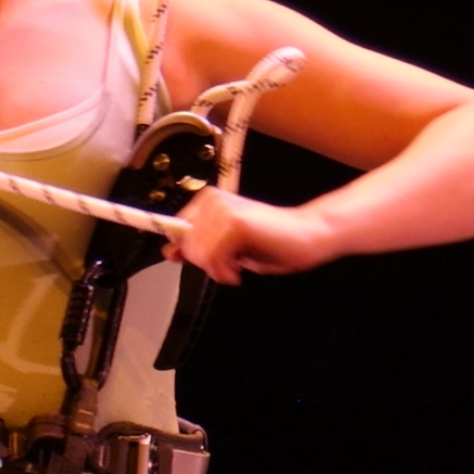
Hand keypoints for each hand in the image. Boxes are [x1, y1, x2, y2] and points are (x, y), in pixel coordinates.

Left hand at [164, 188, 340, 285]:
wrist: (306, 236)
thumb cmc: (271, 242)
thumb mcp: (227, 247)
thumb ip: (199, 247)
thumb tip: (167, 252)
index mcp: (209, 201)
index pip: (177, 231)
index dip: (187, 251)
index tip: (204, 261)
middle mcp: (212, 200)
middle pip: (186, 246)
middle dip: (207, 264)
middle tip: (231, 265)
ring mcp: (223, 210)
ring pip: (198, 254)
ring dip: (217, 270)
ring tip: (237, 266)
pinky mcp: (235, 223)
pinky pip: (212, 259)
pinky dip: (224, 272)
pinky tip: (240, 270)